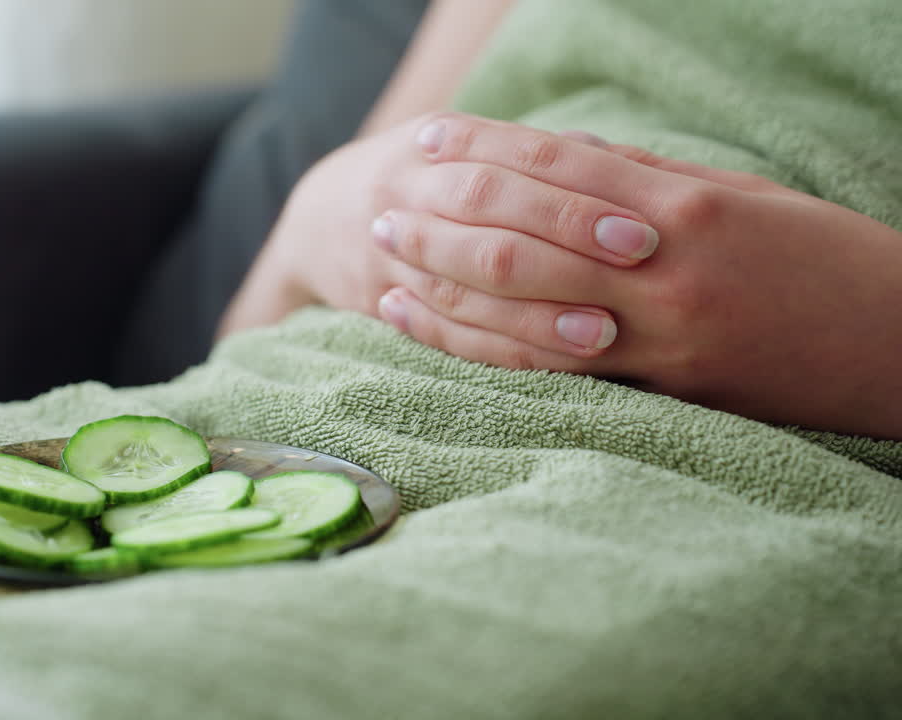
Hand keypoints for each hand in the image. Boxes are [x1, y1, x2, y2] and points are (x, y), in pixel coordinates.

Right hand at [219, 116, 654, 347]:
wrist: (317, 219)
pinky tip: (543, 364)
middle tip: (639, 258)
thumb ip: (535, 156)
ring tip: (603, 333)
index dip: (580, 189)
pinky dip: (493, 350)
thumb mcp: (463, 148)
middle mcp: (405, 188)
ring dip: (534, 310)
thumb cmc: (421, 180)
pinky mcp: (379, 300)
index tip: (644, 219)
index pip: (516, 158)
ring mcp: (387, 250)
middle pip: (489, 209)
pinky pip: (442, 333)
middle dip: (566, 232)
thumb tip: (620, 161)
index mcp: (436, 140)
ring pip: (464, 282)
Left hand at [376, 114, 901, 438]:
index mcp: (683, 207)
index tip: (428, 141)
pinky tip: (432, 333)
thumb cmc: (827, 263)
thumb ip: (652, 183)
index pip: (559, 167)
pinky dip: (482, 349)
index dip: (485, 151)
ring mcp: (657, 336)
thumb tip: (575, 160)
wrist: (899, 351)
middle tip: (383, 210)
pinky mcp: (659, 391)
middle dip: (444, 221)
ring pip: (521, 308)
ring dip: (443, 286)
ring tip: (383, 268)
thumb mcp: (743, 199)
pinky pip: (550, 370)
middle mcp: (660, 270)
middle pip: (523, 235)